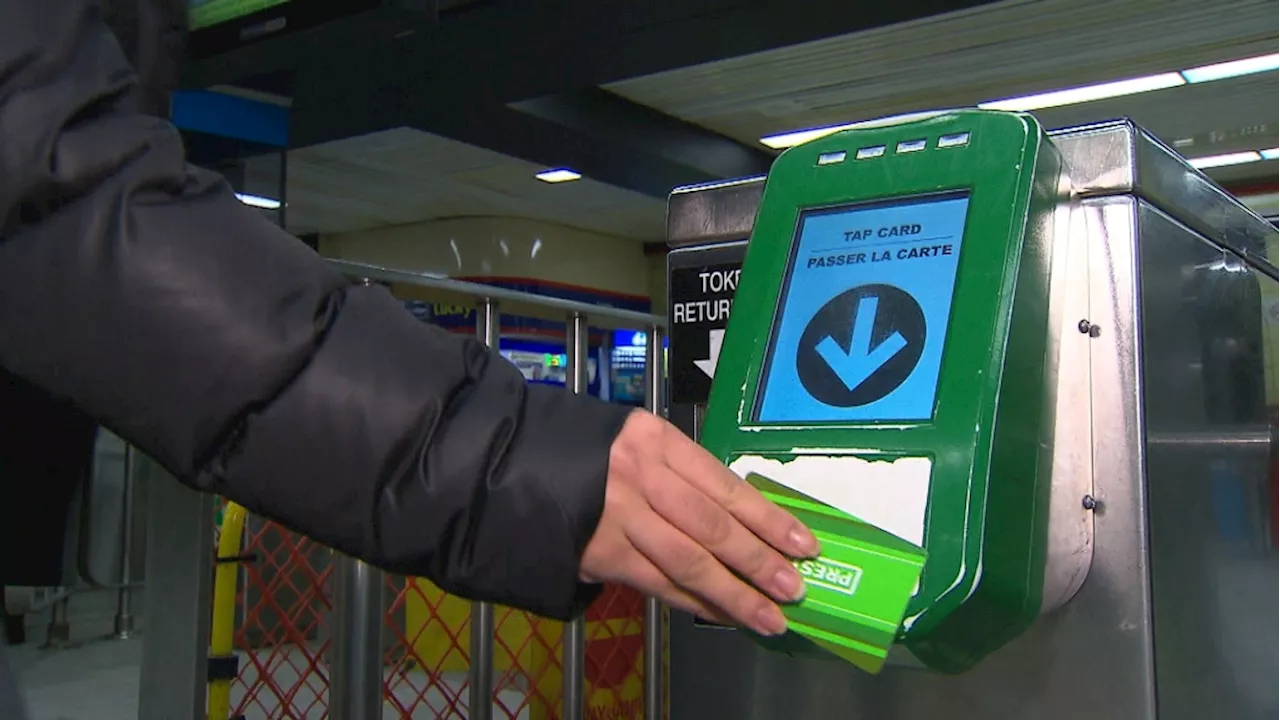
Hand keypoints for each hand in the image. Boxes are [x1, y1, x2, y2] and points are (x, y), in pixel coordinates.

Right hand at [581, 410, 819, 635]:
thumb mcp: (636, 442)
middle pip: (711, 525)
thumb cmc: (587, 451)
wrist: (510, 463)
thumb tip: (741, 520)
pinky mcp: (600, 552)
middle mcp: (640, 475)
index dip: (768, 519)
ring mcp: (618, 516)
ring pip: (688, 561)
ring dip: (733, 594)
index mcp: (657, 440)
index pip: (725, 485)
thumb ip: (681, 474)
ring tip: (768, 616)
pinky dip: (692, 601)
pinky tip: (721, 613)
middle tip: (794, 588)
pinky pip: (656, 582)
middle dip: (758, 561)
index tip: (803, 544)